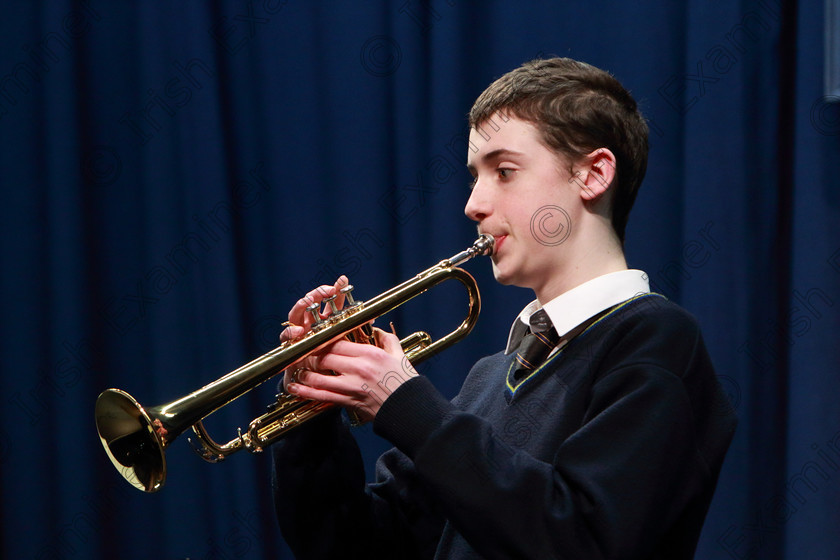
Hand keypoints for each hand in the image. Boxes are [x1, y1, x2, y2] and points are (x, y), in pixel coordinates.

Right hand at [279, 275, 349, 388]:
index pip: (328, 301)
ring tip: (308, 303)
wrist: (312, 383)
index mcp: (322, 320)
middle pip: (310, 302)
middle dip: (317, 293)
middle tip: (327, 290)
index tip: (343, 280)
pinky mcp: (288, 345)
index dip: (335, 289)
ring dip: (301, 307)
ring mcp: (297, 333)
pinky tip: (298, 331)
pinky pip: (286, 336)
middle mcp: (308, 323)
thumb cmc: (327, 362)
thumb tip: (372, 318)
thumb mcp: (342, 345)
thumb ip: (353, 332)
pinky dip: (291, 332)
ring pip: (295, 314)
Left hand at [287, 327, 418, 421]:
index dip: (322, 341)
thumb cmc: (405, 382)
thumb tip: (374, 329)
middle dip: (311, 356)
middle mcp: (358, 368)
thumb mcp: (398, 355)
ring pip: (318, 376)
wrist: (410, 409)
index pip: (337, 342)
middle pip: (324, 357)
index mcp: (370, 354)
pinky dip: (306, 391)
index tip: (315, 341)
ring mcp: (352, 386)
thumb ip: (386, 339)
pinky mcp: (348, 401)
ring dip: (304, 373)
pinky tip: (295, 387)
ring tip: (298, 370)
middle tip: (303, 355)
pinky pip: (322, 395)